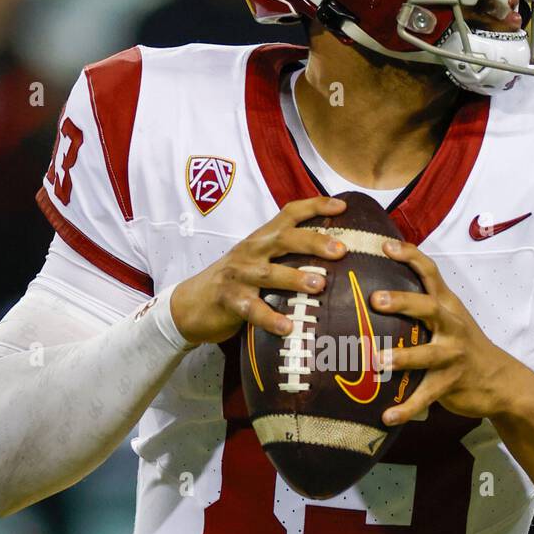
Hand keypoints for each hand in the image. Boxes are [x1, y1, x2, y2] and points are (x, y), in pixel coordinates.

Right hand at [170, 196, 346, 345]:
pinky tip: (287, 327)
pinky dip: (270, 318)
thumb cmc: (235, 282)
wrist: (190, 303)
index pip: (289, 213)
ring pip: (269, 273)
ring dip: (295, 278)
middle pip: (284, 239)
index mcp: (261, 238)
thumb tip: (332, 260)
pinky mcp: (228, 300)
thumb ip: (285, 256)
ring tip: (319, 285)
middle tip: (340, 250)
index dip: (315, 206)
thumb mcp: (258, 260)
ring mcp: (238, 275)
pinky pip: (251, 309)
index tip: (342, 205)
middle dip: (313, 242)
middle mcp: (251, 251)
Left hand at [372, 240, 514, 424]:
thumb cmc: (464, 345)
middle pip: (428, 308)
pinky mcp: (452, 383)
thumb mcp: (450, 318)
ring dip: (402, 358)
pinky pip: (426, 397)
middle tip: (375, 300)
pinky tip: (386, 416)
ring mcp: (453, 355)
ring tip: (377, 361)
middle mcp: (452, 326)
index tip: (386, 246)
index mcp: (448, 306)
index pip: (430, 273)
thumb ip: (423, 304)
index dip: (410, 257)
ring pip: (427, 355)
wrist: (501, 380)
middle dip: (402, 302)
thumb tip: (376, 289)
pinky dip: (406, 408)